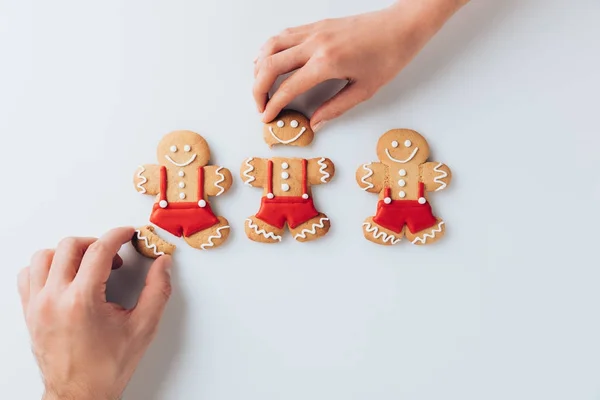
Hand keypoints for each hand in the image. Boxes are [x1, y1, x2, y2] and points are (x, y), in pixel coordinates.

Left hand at [17, 227, 172, 399]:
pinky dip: (46, 268)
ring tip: (88, 265)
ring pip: (44, 256)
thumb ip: (158, 291)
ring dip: (69, 253)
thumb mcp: (142, 328)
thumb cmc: (106, 367)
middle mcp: (54, 299)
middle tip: (113, 257)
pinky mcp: (29, 312)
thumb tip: (163, 265)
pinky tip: (64, 277)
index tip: (127, 233)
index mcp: (82, 300)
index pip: (99, 250)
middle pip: (69, 246)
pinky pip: (28, 275)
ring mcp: (37, 305)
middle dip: (96, 243)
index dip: (117, 235)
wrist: (79, 395)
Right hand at [254, 0, 466, 130]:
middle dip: (258, 89)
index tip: (267, 118)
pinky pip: (283, 35)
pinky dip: (269, 50)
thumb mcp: (364, 90)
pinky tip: (269, 61)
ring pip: (271, 46)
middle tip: (259, 106)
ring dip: (259, 67)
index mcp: (327, 63)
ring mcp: (313, 31)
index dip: (273, 106)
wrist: (401, 26)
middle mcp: (315, 44)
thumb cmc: (389, 57)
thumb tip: (314, 122)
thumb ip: (335, 108)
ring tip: (259, 86)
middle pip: (270, 65)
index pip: (288, 87)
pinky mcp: (316, 25)